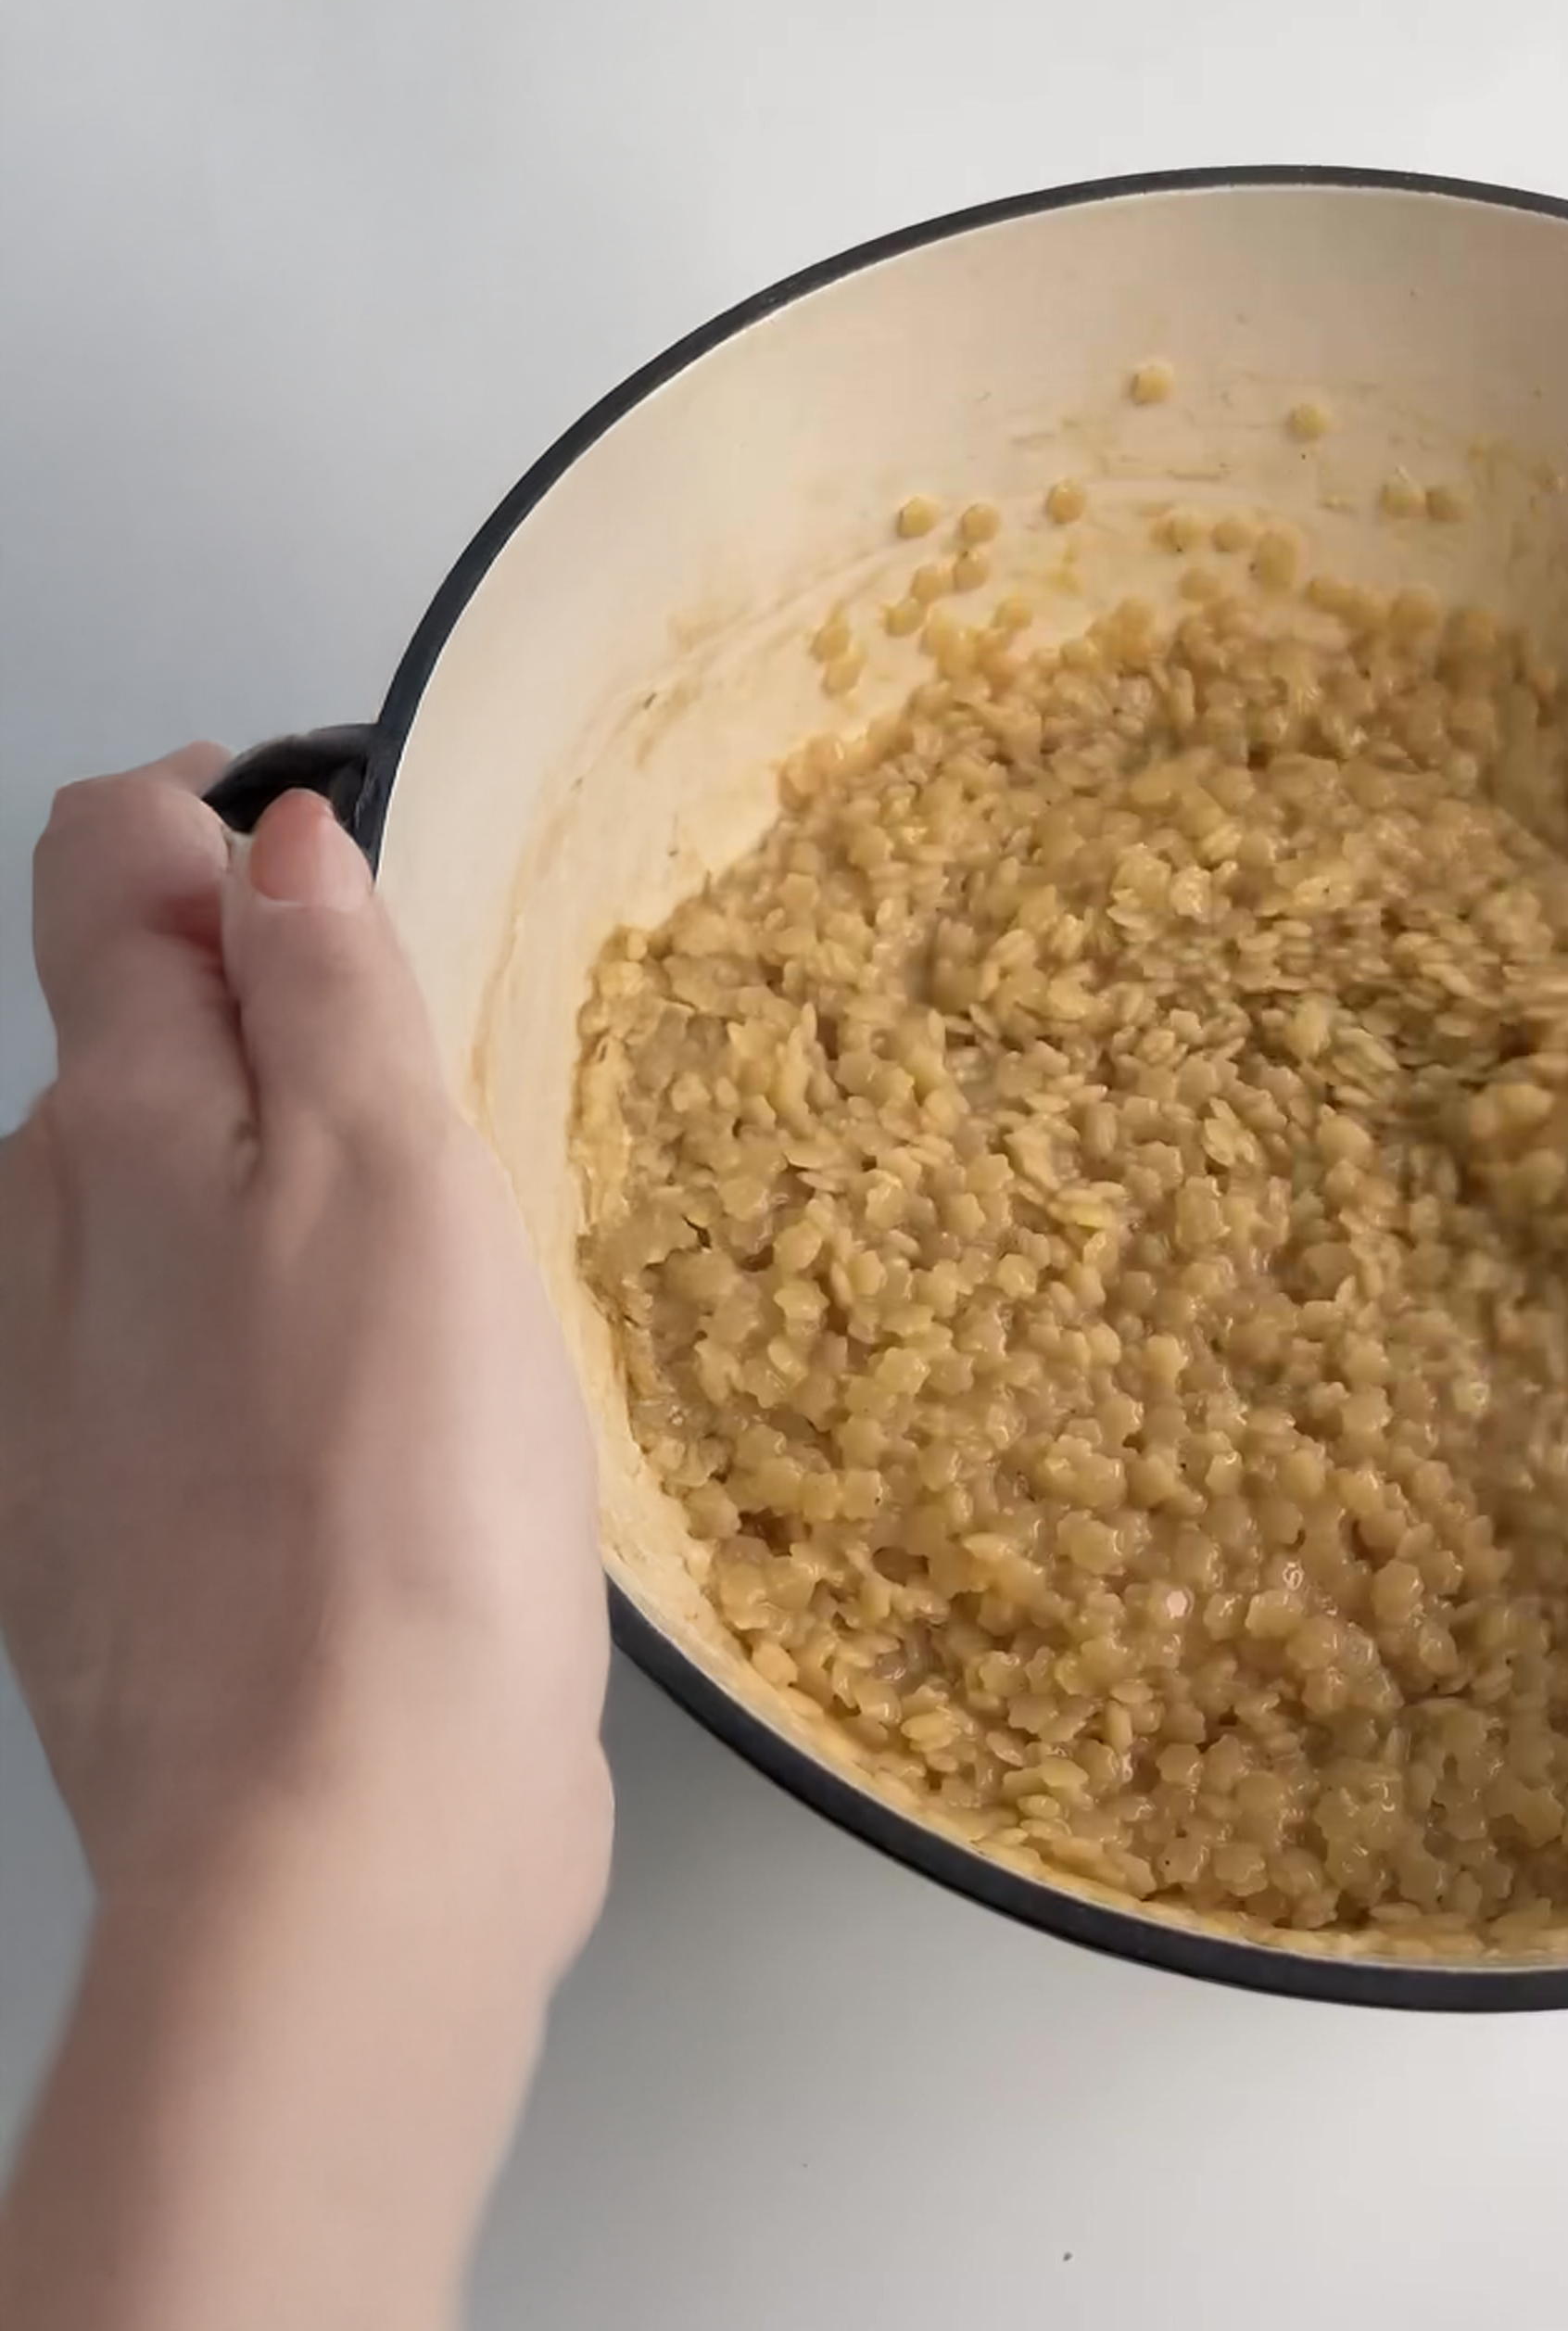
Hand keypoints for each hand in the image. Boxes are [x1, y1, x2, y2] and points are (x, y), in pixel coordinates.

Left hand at [0, 759, 609, 2330]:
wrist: (341, 1834)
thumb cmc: (393, 1506)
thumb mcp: (394, 1184)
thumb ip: (324, 992)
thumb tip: (272, 834)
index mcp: (118, 1130)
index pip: (105, 867)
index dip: (213, 808)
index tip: (340, 828)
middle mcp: (55, 1245)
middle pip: (126, 1032)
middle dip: (261, 997)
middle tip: (436, 1050)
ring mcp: (75, 1395)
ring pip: (166, 1201)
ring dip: (279, 1170)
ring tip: (437, 1227)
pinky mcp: (127, 1522)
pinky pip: (193, 1351)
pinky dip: (280, 1319)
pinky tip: (385, 1395)